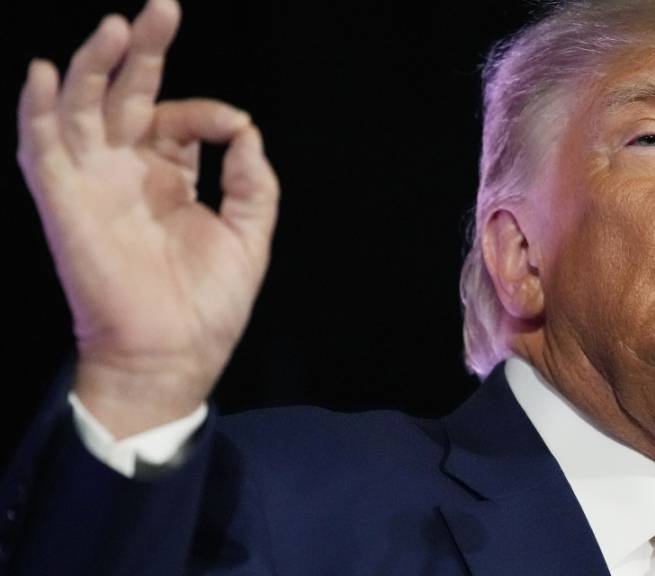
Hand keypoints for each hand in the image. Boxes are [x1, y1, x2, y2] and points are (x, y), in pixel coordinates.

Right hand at [16, 0, 278, 436]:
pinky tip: (46, 73)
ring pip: (82, 108)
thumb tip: (244, 128)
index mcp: (168, 178)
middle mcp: (126, 173)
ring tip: (116, 26)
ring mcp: (93, 184)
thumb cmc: (209, 304)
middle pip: (127, 96)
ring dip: (94, 65)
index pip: (178, 119)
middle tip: (161, 8)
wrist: (172, 355)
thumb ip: (252, 179)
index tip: (231, 127)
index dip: (206, 111)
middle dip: (143, 50)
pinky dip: (38, 111)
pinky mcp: (64, 203)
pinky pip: (41, 149)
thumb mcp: (249, 234)